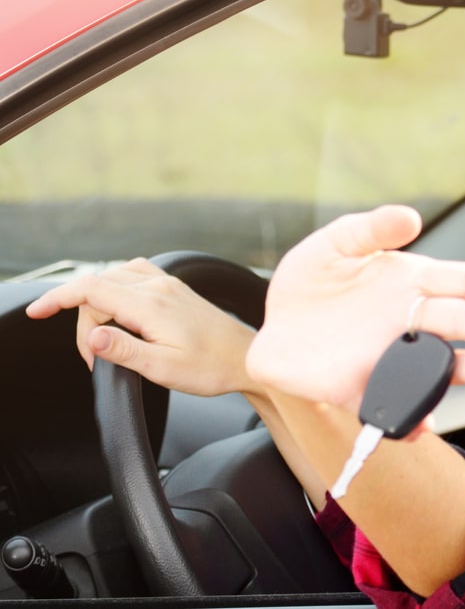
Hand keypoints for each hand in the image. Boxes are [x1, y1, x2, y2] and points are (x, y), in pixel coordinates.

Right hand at [25, 258, 258, 396]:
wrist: (247, 358)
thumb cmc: (211, 368)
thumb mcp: (163, 368)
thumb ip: (124, 350)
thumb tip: (90, 335)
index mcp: (152, 304)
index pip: (91, 289)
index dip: (58, 298)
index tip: (37, 312)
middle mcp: (159, 286)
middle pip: (98, 287)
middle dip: (83, 319)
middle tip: (96, 358)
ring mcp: (168, 284)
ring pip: (114, 279)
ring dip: (99, 305)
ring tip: (107, 340)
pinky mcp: (175, 289)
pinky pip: (134, 276)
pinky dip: (116, 291)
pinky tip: (121, 313)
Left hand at [245, 205, 464, 409]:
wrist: (271, 327)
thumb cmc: (311, 282)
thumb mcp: (335, 243)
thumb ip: (372, 228)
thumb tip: (411, 217)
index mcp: (412, 284)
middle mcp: (411, 323)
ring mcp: (392, 358)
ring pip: (444, 366)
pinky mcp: (363, 390)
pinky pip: (392, 407)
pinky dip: (411, 419)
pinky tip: (426, 423)